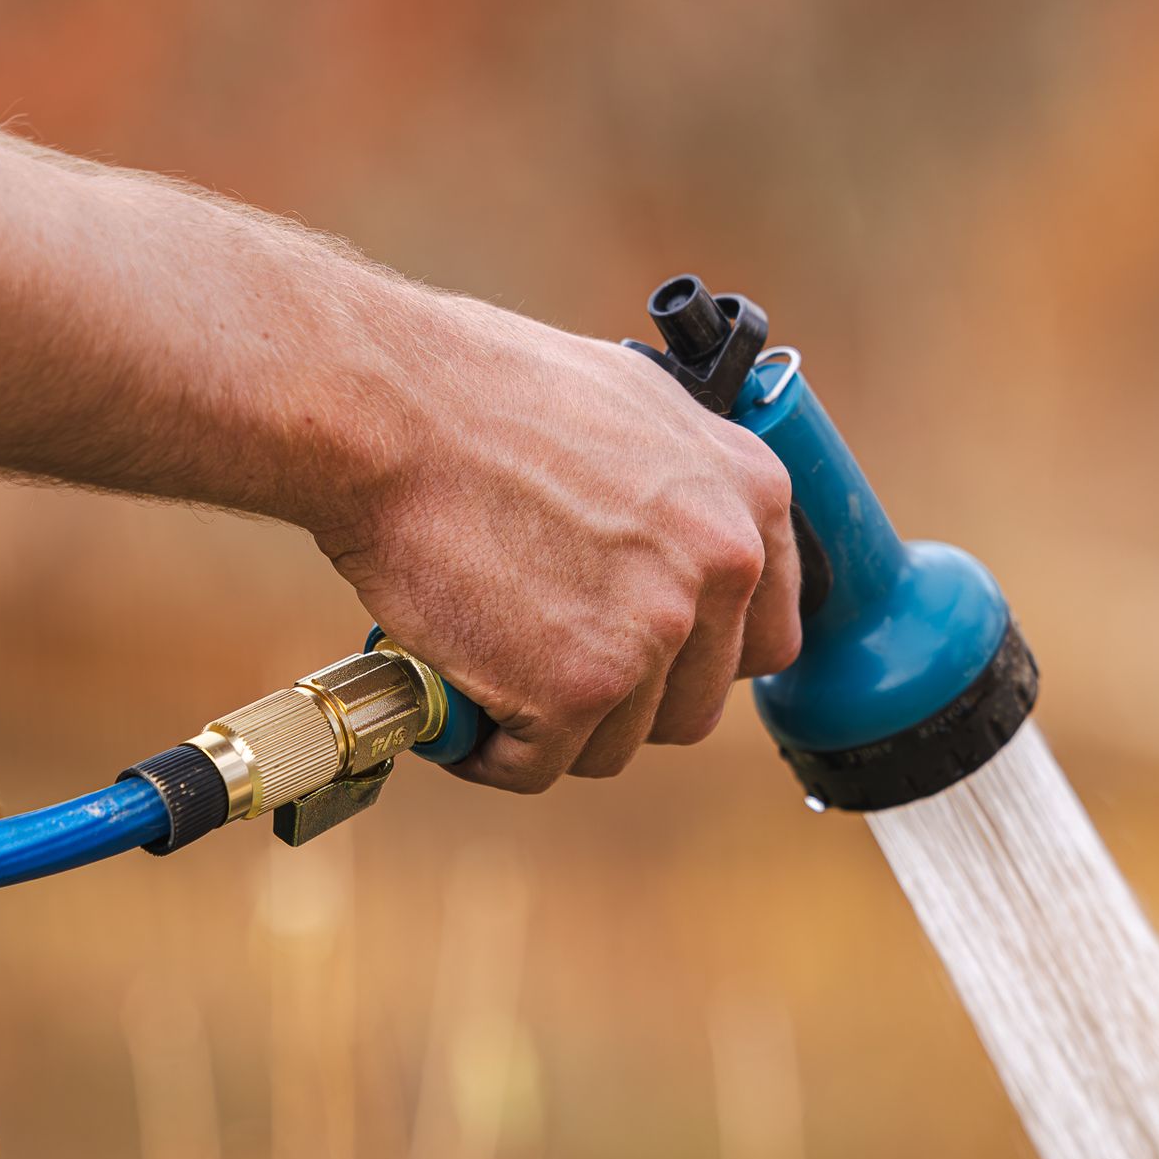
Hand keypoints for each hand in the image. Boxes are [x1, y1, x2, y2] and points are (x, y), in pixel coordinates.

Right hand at [313, 295, 801, 791]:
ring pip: (619, 743)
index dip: (700, 659)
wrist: (389, 406)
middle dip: (624, 703)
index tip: (652, 662)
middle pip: (694, 705)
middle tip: (550, 667)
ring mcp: (654, 632)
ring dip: (554, 728)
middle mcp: (722, 567)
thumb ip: (690, 485)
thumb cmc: (486, 391)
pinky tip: (456, 703)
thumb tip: (700, 539)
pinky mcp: (578, 688)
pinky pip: (538, 766)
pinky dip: (489, 751)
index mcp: (751, 497)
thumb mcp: (636, 406)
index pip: (769, 635)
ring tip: (490, 671)